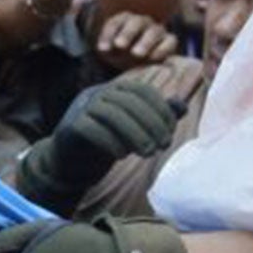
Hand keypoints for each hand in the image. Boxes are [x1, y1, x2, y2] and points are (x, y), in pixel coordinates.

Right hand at [14, 80, 180, 212]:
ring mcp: (81, 108)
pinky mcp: (70, 127)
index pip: (143, 91)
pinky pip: (93, 130)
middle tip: (163, 145)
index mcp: (115, 89)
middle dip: (151, 123)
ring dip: (135, 134)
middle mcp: (97, 93)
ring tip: (148, 153)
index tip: (171, 132)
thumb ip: (156, 116)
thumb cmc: (106, 143)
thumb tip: (182, 106)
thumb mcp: (135, 128)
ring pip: (112, 114)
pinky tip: (121, 156)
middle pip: (129, 101)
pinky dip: (111, 142)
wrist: (70, 163)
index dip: (161, 109)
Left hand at [93, 12, 179, 72]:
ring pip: (154, 31)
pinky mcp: (169, 41)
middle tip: (120, 46)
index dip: (108, 35)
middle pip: (136, 23)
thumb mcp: (110, 52)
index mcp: (123, 21)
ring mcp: (157, 30)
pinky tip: (153, 58)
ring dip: (145, 42)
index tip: (102, 49)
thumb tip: (103, 49)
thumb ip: (106, 48)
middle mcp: (141, 22)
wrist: (139, 63)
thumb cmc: (121, 55)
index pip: (115, 24)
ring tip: (136, 54)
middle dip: (127, 33)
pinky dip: (163, 48)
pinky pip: (170, 41)